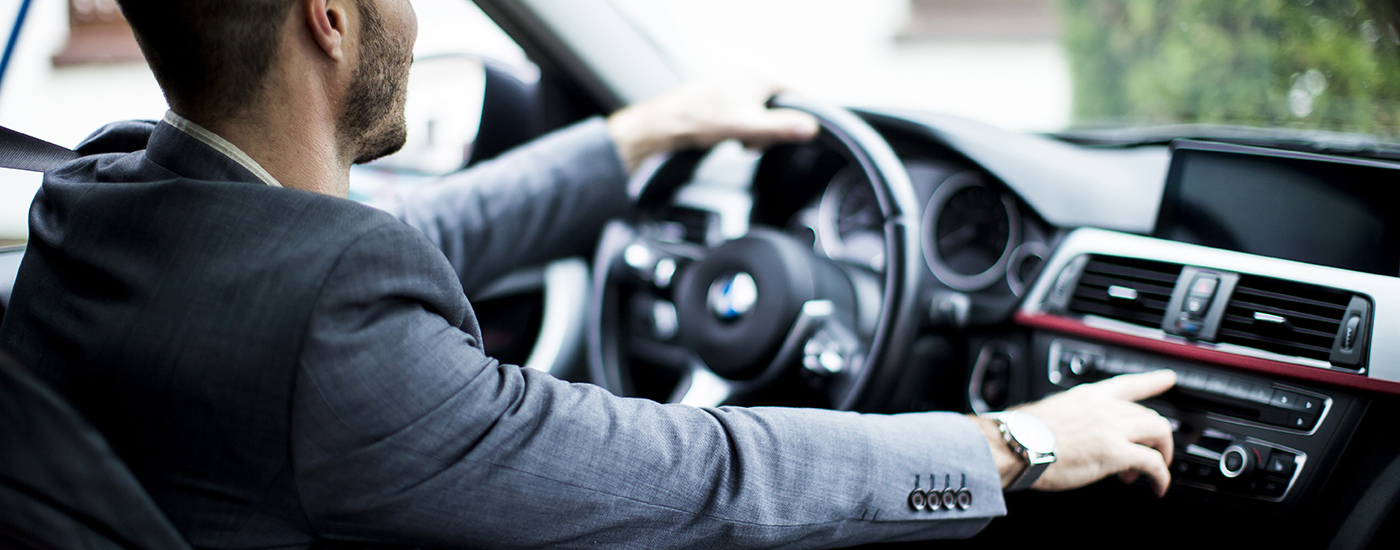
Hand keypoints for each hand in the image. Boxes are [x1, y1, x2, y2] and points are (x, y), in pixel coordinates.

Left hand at [606, 79, 819, 172]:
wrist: (669, 122)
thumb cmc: (703, 120)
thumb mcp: (749, 128)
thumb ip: (781, 127)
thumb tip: (810, 128)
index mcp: (762, 75)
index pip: (800, 94)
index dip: (798, 118)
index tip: (790, 136)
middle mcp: (751, 72)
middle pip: (780, 104)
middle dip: (771, 127)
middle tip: (754, 143)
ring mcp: (737, 79)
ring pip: (762, 108)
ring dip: (756, 128)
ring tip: (739, 140)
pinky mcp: (726, 89)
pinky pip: (746, 107)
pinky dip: (743, 123)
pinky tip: (730, 134)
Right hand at [972, 370, 1177, 496]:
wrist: (1014, 445)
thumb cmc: (1021, 434)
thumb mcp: (1051, 414)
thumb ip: (1070, 419)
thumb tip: (1070, 434)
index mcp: (1087, 396)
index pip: (1128, 384)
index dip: (1152, 381)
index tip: (1168, 378)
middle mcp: (1104, 407)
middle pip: (1149, 415)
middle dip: (1156, 436)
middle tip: (1150, 453)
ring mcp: (1112, 428)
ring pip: (1159, 433)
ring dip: (1162, 453)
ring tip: (1154, 472)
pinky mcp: (1116, 452)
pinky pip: (1153, 463)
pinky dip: (1161, 476)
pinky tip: (1158, 486)